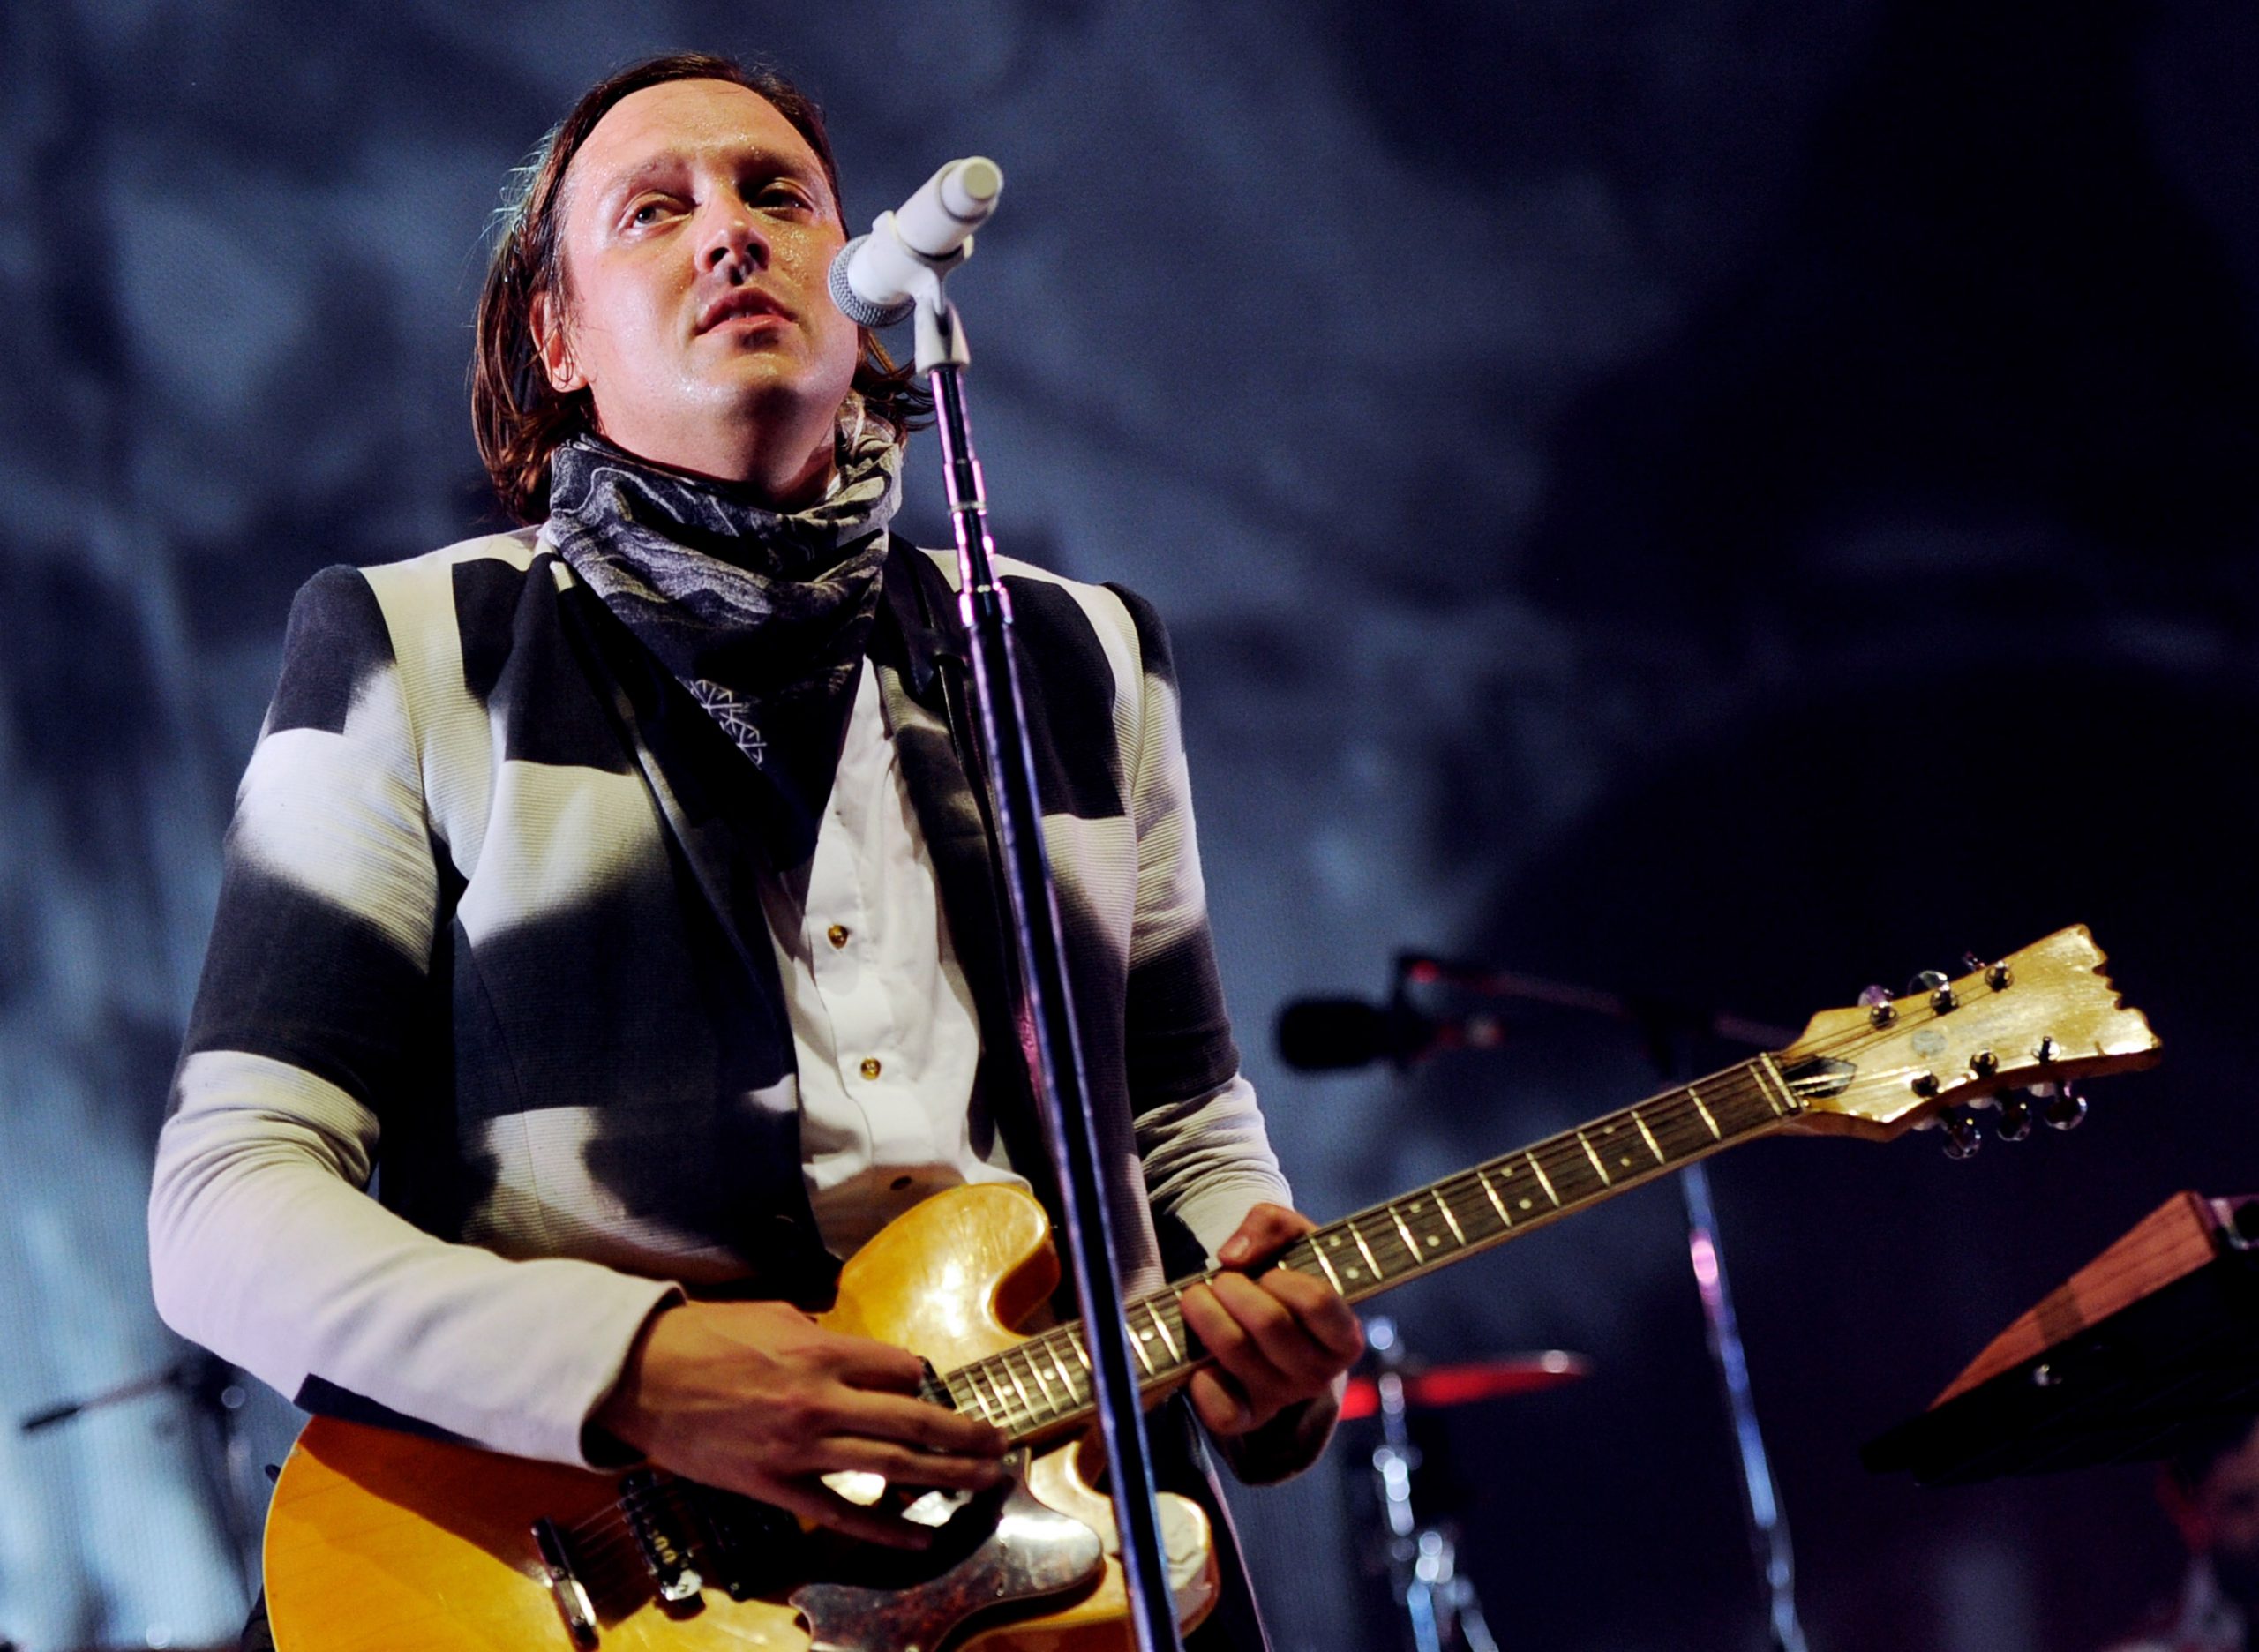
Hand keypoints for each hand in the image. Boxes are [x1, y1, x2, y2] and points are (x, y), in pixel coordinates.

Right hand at [593, 1300, 1010, 1548]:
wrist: (641, 1377)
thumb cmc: (703, 1336)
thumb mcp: (772, 1313)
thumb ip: (822, 1334)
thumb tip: (858, 1353)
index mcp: (821, 1350)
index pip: (900, 1367)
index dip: (919, 1377)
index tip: (925, 1385)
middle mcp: (821, 1399)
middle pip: (913, 1418)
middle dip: (964, 1431)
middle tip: (1002, 1439)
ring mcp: (801, 1448)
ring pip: (892, 1463)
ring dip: (947, 1473)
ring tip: (987, 1478)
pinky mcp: (776, 1485)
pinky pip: (842, 1511)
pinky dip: (886, 1525)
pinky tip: (922, 1532)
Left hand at [1178, 1204, 1362, 1437]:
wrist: (1271, 1318)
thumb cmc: (1287, 1272)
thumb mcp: (1291, 1235)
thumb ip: (1270, 1224)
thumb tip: (1233, 1256)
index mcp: (1343, 1334)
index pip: (1318, 1303)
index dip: (1284, 1281)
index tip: (1268, 1273)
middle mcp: (1319, 1373)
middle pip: (1271, 1324)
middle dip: (1234, 1290)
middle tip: (1220, 1279)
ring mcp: (1282, 1397)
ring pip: (1238, 1354)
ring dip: (1207, 1317)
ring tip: (1196, 1296)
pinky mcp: (1248, 1415)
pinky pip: (1225, 1413)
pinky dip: (1203, 1385)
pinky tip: (1197, 1360)